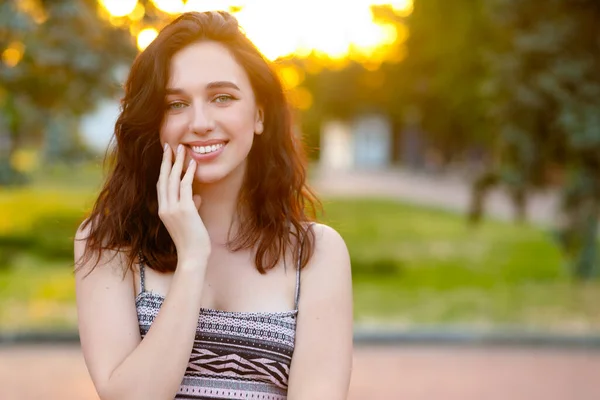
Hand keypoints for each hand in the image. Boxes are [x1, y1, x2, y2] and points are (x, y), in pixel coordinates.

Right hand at [157, 143, 209, 263]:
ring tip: (182, 148)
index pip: (161, 185)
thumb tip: (196, 196)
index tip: (166, 157)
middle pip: (164, 178)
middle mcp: (165, 208)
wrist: (193, 256)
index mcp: (163, 210)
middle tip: (169, 145)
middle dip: (166, 160)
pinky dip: (189, 173)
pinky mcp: (184, 210)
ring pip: (173, 179)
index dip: (163, 170)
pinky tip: (192, 163)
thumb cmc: (193, 241)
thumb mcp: (191, 220)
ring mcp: (173, 208)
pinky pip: (186, 186)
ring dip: (177, 162)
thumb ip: (192, 206)